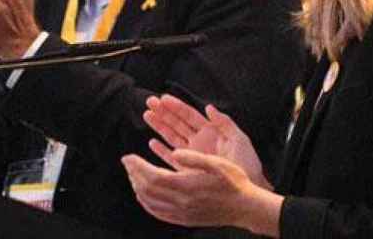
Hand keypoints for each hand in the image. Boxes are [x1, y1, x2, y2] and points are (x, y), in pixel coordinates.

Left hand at [121, 149, 270, 229]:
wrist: (245, 207)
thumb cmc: (233, 181)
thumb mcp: (217, 163)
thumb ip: (194, 157)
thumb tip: (174, 151)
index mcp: (186, 186)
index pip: (151, 176)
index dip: (136, 166)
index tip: (128, 156)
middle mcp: (181, 202)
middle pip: (147, 190)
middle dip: (133, 174)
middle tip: (127, 162)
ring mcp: (182, 213)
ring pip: (150, 203)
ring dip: (137, 188)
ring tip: (133, 175)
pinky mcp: (184, 220)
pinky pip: (159, 213)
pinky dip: (146, 204)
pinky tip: (144, 196)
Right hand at [142, 95, 268, 188]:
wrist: (249, 188)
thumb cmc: (247, 164)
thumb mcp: (239, 139)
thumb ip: (224, 122)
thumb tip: (209, 107)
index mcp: (211, 132)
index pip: (190, 115)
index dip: (176, 106)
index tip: (163, 97)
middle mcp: (199, 141)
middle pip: (177, 123)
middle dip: (163, 112)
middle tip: (149, 101)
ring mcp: (192, 155)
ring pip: (171, 137)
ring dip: (159, 126)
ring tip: (147, 115)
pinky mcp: (188, 169)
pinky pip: (171, 158)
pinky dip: (161, 151)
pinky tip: (152, 142)